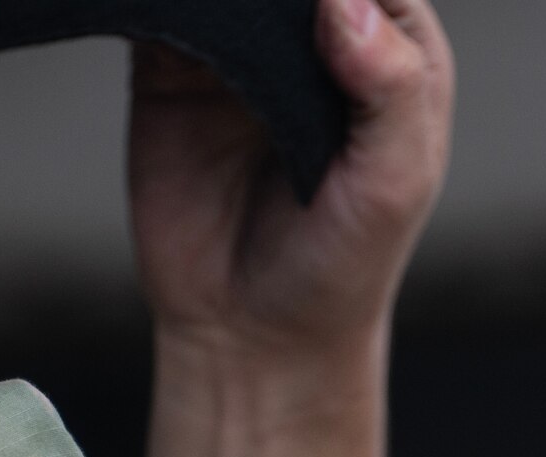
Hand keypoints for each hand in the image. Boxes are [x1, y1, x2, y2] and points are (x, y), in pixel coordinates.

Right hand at [127, 0, 453, 357]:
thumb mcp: (395, 183)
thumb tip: (343, 0)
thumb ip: (389, 89)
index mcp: (394, 50)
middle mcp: (318, 38)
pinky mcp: (170, 69)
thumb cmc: (343, 266)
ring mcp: (242, 51)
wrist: (252, 334)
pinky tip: (151, 2)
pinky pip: (157, 8)